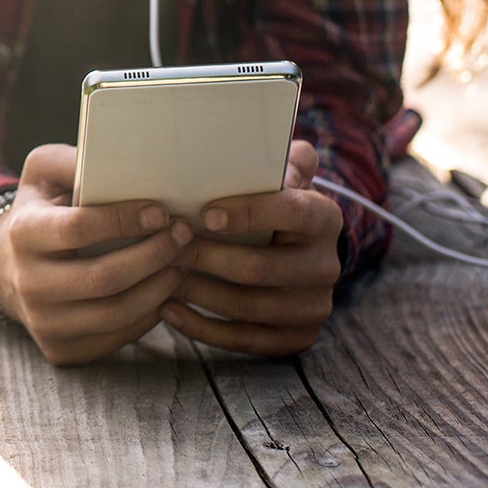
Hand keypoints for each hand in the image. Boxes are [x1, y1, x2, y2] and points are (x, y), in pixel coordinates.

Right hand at [0, 143, 189, 365]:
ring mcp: (44, 323)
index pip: (78, 229)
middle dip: (152, 255)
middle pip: (103, 278)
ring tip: (181, 262)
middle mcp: (28, 284)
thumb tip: (116, 158)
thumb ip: (72, 160)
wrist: (8, 267)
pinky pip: (116, 336)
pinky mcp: (62, 350)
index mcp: (24, 234)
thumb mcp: (43, 173)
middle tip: (183, 234)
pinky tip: (164, 289)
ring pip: (115, 313)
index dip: (123, 220)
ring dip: (158, 287)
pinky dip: (148, 314)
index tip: (161, 211)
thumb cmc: (40, 209)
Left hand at [158, 140, 343, 355]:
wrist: (299, 250)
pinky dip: (202, 328)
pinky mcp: (297, 338)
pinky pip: (245, 340)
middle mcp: (326, 266)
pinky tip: (169, 309)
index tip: (205, 214)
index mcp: (325, 218)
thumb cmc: (275, 200)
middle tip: (166, 245)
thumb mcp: (285, 174)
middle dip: (206, 257)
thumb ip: (283, 157)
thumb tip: (275, 148)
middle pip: (260, 267)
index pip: (291, 212)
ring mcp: (313, 307)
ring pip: (248, 306)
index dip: (249, 212)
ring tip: (160, 274)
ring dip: (198, 292)